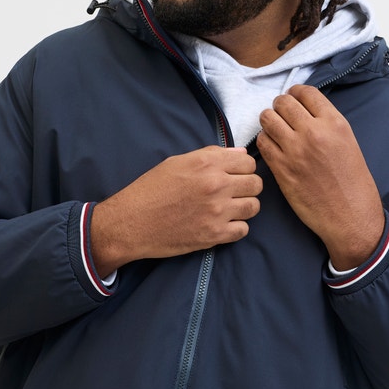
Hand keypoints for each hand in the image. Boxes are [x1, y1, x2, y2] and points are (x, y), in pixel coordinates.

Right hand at [90, 146, 262, 274]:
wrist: (131, 223)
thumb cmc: (151, 190)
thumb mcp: (177, 162)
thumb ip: (211, 155)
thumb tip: (240, 154)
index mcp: (207, 164)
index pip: (249, 162)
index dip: (244, 168)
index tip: (235, 175)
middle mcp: (216, 185)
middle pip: (256, 184)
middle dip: (248, 187)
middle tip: (234, 193)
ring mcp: (217, 211)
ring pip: (254, 207)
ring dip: (245, 207)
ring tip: (230, 209)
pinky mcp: (214, 235)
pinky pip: (243, 230)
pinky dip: (236, 228)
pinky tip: (223, 224)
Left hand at [257, 85, 383, 269]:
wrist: (349, 215)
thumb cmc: (352, 182)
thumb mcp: (348, 142)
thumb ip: (327, 124)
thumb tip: (304, 111)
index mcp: (334, 123)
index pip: (306, 92)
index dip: (295, 93)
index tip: (293, 99)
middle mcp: (313, 132)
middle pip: (283, 103)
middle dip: (279, 106)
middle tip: (280, 114)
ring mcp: (294, 150)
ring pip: (267, 119)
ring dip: (269, 121)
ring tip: (274, 129)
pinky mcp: (281, 168)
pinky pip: (262, 143)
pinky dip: (264, 141)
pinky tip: (272, 147)